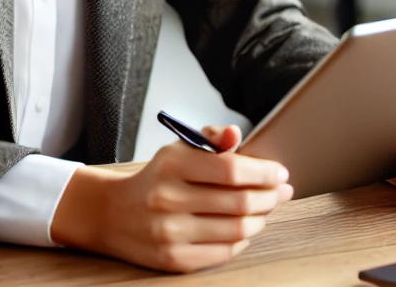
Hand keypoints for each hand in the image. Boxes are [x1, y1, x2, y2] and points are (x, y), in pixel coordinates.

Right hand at [50, 124, 292, 271]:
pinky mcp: (174, 259)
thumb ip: (210, 139)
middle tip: (282, 191)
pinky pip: (223, 252)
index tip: (280, 172)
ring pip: (236, 230)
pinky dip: (242, 239)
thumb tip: (236, 134)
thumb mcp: (177, 149)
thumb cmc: (155, 178)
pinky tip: (245, 227)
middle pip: (238, 202)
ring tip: (266, 208)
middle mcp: (169, 199)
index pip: (231, 168)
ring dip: (260, 218)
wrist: (113, 213)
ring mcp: (171, 232)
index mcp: (172, 165)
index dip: (263, 171)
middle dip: (269, 196)